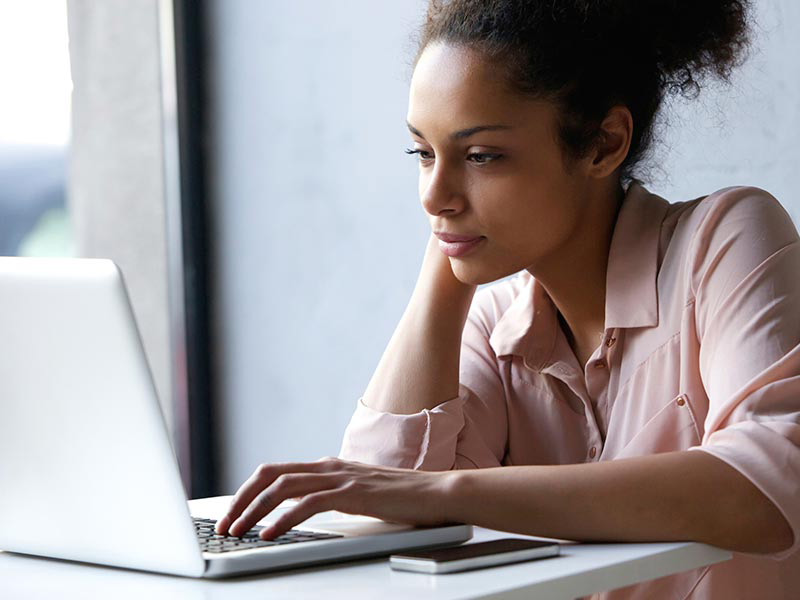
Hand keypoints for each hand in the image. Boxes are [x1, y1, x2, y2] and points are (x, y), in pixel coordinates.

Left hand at [214, 457, 455, 538]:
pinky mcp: (352, 493)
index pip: (275, 472)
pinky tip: (270, 534)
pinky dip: (283, 518)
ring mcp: (340, 477)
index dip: (248, 492)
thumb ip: (332, 496)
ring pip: (282, 487)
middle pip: (270, 475)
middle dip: (241, 500)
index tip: (233, 515)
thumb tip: (303, 512)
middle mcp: (329, 466)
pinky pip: (308, 503)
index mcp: (327, 466)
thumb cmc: (401, 498)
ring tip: (238, 532)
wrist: (436, 493)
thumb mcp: (357, 494)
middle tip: (225, 525)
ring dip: (253, 510)